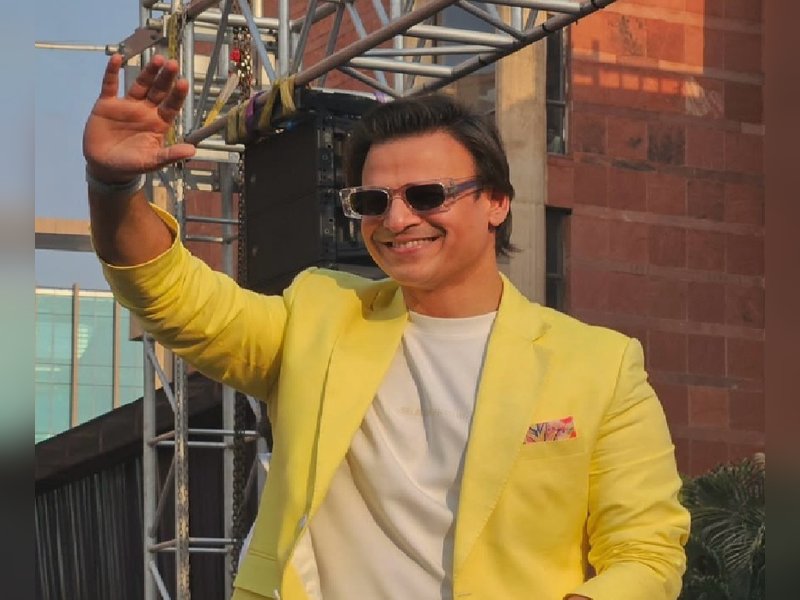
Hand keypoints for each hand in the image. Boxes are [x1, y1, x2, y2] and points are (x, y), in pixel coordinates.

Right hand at [82, 54, 195, 183]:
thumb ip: (170, 154)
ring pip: (140, 84)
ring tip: (157, 58)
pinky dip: (112, 71)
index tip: (184, 83)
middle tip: (173, 63)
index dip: (177, 95)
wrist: (105, 167)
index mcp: (159, 123)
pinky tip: (117, 58)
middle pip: (158, 90)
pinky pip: (110, 85)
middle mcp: (145, 111)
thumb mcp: (152, 161)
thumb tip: (192, 151)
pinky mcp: (107, 104)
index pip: (171, 105)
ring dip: (148, 72)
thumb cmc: (132, 164)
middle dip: (166, 77)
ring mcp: (127, 105)